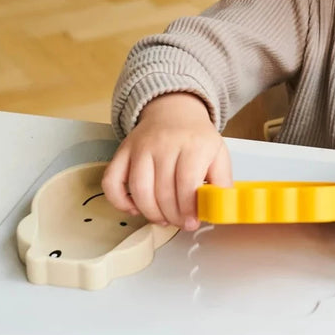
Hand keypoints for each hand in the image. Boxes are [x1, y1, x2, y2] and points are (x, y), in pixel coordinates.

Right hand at [102, 92, 231, 229]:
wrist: (174, 110)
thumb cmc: (196, 138)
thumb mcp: (219, 154)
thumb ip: (222, 181)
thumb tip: (219, 209)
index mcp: (192, 144)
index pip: (186, 183)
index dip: (188, 209)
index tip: (192, 222)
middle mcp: (164, 144)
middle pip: (162, 191)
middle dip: (172, 216)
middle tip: (180, 223)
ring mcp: (140, 147)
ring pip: (138, 190)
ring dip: (150, 213)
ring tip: (162, 219)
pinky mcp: (123, 151)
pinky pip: (112, 181)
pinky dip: (119, 201)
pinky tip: (134, 209)